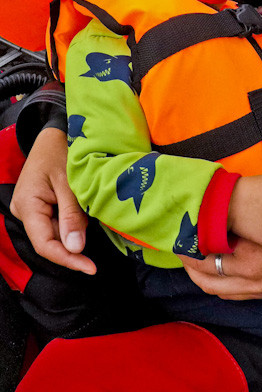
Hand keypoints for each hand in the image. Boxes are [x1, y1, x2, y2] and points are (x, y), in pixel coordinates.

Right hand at [10, 127, 95, 273]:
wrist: (55, 133)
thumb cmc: (62, 150)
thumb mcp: (70, 182)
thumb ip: (72, 215)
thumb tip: (75, 249)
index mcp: (27, 205)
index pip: (45, 244)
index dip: (68, 259)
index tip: (91, 267)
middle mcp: (23, 210)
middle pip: (49, 240)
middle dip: (73, 246)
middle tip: (98, 250)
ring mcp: (30, 208)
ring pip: (54, 232)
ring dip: (74, 233)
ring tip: (92, 220)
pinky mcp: (39, 205)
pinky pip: (56, 222)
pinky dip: (72, 223)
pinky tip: (85, 216)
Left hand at [181, 215, 261, 299]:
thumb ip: (244, 227)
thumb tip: (215, 221)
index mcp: (249, 253)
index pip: (210, 253)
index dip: (194, 247)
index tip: (184, 237)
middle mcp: (248, 274)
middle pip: (206, 274)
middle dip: (190, 265)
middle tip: (181, 252)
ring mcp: (253, 288)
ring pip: (214, 288)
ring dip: (199, 277)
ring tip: (190, 265)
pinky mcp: (258, 295)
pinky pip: (227, 295)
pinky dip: (214, 285)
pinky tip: (209, 275)